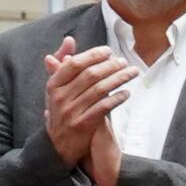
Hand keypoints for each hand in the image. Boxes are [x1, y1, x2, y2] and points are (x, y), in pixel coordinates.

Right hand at [43, 43, 136, 185]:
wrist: (58, 146)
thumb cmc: (61, 111)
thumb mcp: (57, 88)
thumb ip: (63, 63)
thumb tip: (69, 40)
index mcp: (53, 86)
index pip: (74, 64)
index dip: (92, 55)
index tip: (109, 51)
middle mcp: (60, 98)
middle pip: (90, 75)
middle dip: (111, 65)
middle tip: (124, 61)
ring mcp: (71, 112)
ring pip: (100, 89)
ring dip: (119, 78)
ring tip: (132, 72)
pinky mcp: (83, 125)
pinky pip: (104, 107)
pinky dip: (117, 98)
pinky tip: (127, 92)